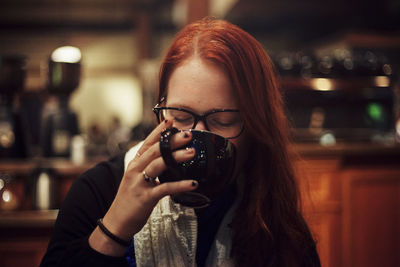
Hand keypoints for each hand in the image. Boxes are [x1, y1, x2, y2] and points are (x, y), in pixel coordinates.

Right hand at [89, 120, 196, 254]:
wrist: (117, 222)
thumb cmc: (130, 199)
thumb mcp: (136, 178)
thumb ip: (149, 167)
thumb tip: (168, 157)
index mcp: (134, 164)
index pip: (147, 143)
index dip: (159, 132)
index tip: (171, 121)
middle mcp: (135, 170)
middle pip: (155, 151)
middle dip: (171, 141)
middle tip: (187, 135)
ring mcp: (139, 183)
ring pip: (158, 165)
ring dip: (176, 157)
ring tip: (192, 152)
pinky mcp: (146, 198)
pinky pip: (165, 188)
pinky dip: (180, 185)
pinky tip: (193, 183)